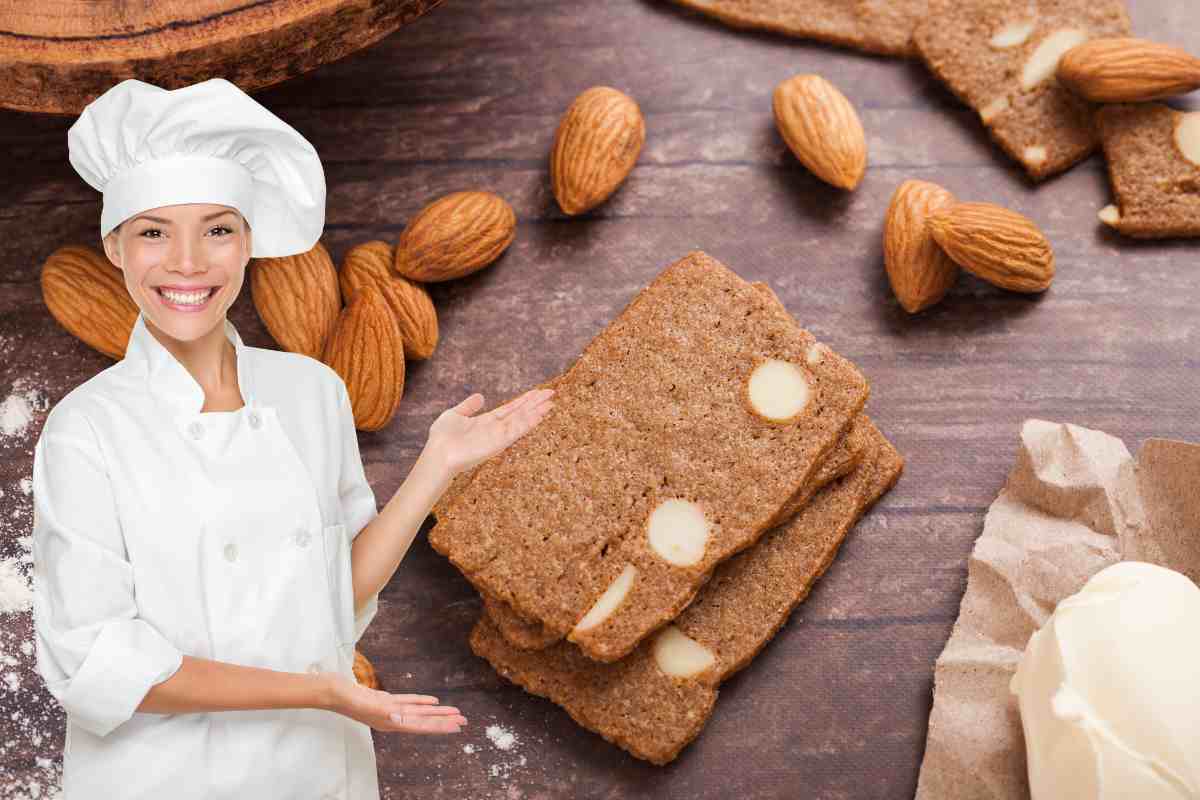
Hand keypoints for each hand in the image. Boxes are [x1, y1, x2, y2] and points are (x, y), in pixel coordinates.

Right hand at [324, 673, 466, 734]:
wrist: (329, 690)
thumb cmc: (344, 697)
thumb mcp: (364, 703)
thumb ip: (381, 711)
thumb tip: (399, 718)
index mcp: (388, 721)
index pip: (420, 725)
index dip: (439, 726)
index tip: (457, 727)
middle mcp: (391, 718)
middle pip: (423, 720)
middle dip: (444, 721)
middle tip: (465, 721)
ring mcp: (388, 709)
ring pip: (418, 712)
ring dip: (436, 712)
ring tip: (455, 712)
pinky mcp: (384, 699)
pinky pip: (407, 702)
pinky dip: (421, 702)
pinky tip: (432, 702)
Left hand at [427, 388, 555, 475]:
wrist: (438, 454)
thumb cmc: (442, 438)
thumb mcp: (454, 414)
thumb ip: (469, 406)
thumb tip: (480, 396)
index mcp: (487, 421)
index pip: (510, 409)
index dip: (524, 400)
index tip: (537, 392)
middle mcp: (496, 428)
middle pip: (520, 413)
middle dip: (535, 403)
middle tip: (551, 393)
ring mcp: (498, 435)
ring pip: (522, 420)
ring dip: (537, 412)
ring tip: (551, 403)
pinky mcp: (499, 442)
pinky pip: (517, 430)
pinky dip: (529, 422)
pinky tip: (540, 415)